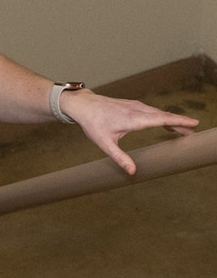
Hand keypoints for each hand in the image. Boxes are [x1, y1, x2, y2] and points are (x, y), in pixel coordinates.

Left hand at [62, 90, 199, 174]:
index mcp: (133, 119)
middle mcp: (138, 110)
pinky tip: (167, 124)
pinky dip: (163, 117)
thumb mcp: (105, 144)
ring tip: (185, 131)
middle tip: (194, 133)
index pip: (162, 119)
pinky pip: (153, 111)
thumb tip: (133, 172)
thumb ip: (119, 158)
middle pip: (164, 116)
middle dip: (181, 123)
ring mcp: (136, 106)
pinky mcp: (134, 105)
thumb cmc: (93, 124)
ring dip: (173, 120)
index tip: (194, 124)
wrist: (84, 105)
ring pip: (159, 113)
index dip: (179, 122)